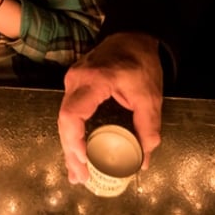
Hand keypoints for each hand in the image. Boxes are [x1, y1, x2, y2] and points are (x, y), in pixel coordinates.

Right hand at [58, 32, 163, 184]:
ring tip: (77, 174)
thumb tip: (143, 161)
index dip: (74, 140)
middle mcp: (76, 80)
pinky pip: (69, 113)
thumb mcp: (150, 96)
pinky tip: (77, 154)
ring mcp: (72, 82)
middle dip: (71, 153)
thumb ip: (148, 127)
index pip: (72, 114)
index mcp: (94, 81)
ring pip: (64, 120)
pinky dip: (72, 135)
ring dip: (70, 147)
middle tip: (80, 178)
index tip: (84, 159)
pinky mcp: (75, 86)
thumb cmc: (142, 63)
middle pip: (64, 121)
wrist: (134, 36)